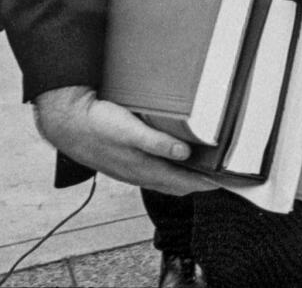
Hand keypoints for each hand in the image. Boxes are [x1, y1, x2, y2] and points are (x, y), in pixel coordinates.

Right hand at [33, 86, 218, 195]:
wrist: (67, 123)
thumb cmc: (98, 125)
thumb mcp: (130, 132)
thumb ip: (157, 144)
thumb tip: (185, 154)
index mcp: (144, 169)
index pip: (184, 184)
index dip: (207, 185)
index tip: (228, 182)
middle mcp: (139, 174)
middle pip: (178, 185)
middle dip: (201, 184)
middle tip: (222, 177)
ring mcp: (130, 170)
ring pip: (165, 180)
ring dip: (185, 178)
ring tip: (204, 170)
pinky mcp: (124, 163)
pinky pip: (153, 173)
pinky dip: (169, 171)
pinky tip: (173, 160)